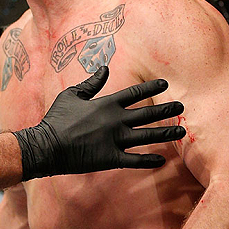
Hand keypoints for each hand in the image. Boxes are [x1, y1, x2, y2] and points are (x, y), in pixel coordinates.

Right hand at [14, 70, 185, 179]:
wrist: (46, 146)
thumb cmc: (57, 119)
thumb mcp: (72, 95)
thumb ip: (91, 83)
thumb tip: (105, 68)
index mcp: (107, 103)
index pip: (135, 92)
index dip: (152, 86)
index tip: (165, 83)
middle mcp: (115, 120)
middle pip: (148, 113)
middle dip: (167, 109)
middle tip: (182, 107)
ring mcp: (115, 140)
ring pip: (148, 135)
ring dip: (166, 133)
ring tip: (181, 130)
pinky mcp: (111, 159)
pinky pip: (136, 160)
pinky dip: (149, 160)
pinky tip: (161, 160)